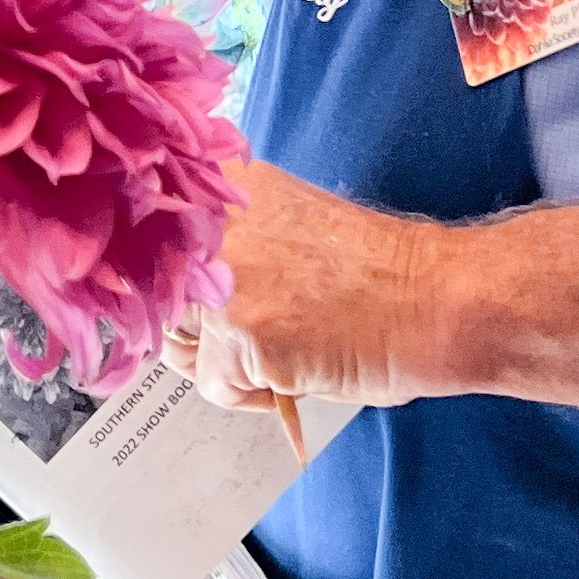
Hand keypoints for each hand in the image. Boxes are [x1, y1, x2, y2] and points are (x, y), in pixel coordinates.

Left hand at [170, 161, 449, 432]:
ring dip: (226, 360)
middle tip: (260, 326)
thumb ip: (219, 240)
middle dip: (195, 327)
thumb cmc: (371, 267)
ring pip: (182, 346)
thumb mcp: (279, 222)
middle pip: (155, 298)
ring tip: (286, 346)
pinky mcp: (242, 334)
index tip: (185, 300)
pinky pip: (214, 384)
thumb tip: (161, 287)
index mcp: (218, 184)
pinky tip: (296, 370)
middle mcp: (210, 222)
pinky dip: (251, 393)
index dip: (161, 283)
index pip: (141, 242)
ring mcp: (223, 277)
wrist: (437, 297)